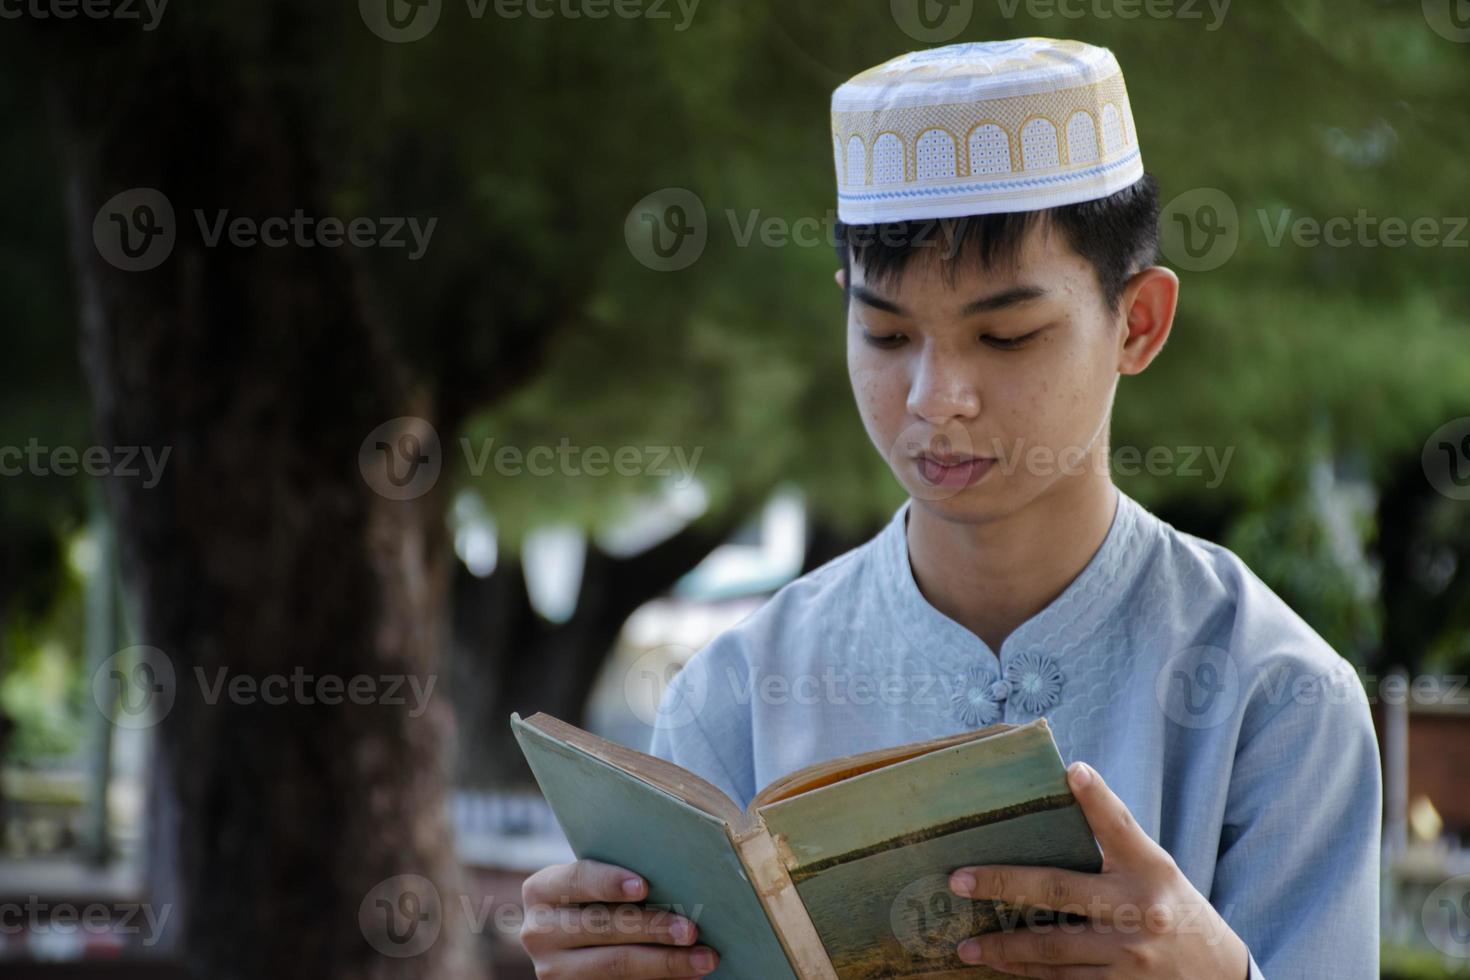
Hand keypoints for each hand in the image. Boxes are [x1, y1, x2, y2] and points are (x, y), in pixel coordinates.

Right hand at [519, 858, 718, 977]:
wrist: (575, 942)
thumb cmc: (599, 900)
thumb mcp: (596, 886)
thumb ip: (622, 880)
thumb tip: (679, 875)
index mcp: (542, 891)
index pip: (575, 880)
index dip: (609, 882)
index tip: (645, 886)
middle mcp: (538, 931)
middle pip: (600, 926)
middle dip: (652, 927)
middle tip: (692, 929)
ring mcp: (553, 969)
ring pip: (613, 965)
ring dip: (665, 962)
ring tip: (704, 958)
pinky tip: (688, 975)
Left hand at [947, 762, 1249, 978]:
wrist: (1223, 976)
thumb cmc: (1175, 911)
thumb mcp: (1156, 871)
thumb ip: (1115, 845)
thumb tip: (1066, 793)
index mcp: (1150, 869)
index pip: (1119, 825)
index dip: (1097, 797)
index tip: (1073, 770)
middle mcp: (1140, 910)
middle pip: (1059, 891)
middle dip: (1003, 884)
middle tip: (958, 880)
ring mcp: (1130, 955)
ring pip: (1051, 949)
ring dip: (1003, 947)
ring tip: (966, 946)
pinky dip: (1029, 975)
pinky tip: (1002, 969)